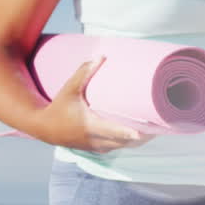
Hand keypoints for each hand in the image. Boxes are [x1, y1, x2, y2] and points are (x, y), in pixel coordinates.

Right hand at [35, 57, 153, 152]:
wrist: (43, 127)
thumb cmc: (57, 106)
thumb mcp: (69, 88)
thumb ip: (84, 72)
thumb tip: (101, 55)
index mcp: (90, 126)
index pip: (116, 132)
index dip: (132, 133)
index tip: (147, 131)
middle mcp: (95, 140)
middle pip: (125, 142)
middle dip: (143, 136)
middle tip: (160, 124)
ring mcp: (95, 146)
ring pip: (122, 146)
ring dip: (137, 141)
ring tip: (155, 129)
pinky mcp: (95, 149)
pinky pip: (116, 147)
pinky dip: (127, 143)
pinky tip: (139, 135)